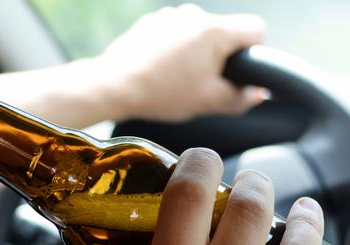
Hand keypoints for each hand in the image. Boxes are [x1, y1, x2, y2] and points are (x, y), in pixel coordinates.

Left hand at [92, 4, 266, 121]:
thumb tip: (256, 94)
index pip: (256, 29)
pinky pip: (174, 33)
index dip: (254, 52)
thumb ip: (239, 98)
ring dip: (194, 52)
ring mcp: (171, 15)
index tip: (237, 71)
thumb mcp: (207, 103)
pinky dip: (172, 49)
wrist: (114, 86)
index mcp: (215, 31)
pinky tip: (159, 70)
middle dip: (219, 56)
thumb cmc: (161, 94)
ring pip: (197, 33)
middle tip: (201, 83)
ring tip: (175, 79)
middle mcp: (195, 15)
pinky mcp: (151, 22)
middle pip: (224, 32)